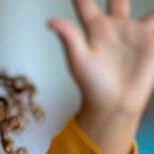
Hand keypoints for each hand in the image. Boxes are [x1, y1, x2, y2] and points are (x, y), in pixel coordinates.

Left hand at [49, 0, 153, 153]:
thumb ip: (69, 38)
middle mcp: (114, 27)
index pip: (85, 3)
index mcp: (94, 29)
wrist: (114, 104)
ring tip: (148, 4)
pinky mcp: (152, 42)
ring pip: (147, 10)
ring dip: (149, 5)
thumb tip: (50, 21)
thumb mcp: (78, 60)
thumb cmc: (92, 84)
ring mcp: (134, 33)